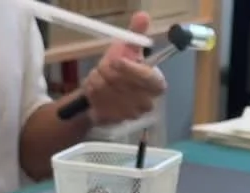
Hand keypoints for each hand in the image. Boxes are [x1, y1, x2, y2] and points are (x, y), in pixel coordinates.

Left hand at [83, 11, 165, 125]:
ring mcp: (134, 113)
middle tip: (103, 68)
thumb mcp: (126, 49)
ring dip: (99, 81)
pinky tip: (95, 90)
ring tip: (99, 78)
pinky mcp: (118, 120)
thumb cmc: (117, 71)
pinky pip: (103, 101)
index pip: (149, 78)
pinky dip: (94, 92)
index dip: (131, 70)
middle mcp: (149, 100)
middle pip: (127, 84)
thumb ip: (136, 34)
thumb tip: (143, 15)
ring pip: (112, 91)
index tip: (115, 60)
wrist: (101, 92)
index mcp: (155, 83)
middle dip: (109, 72)